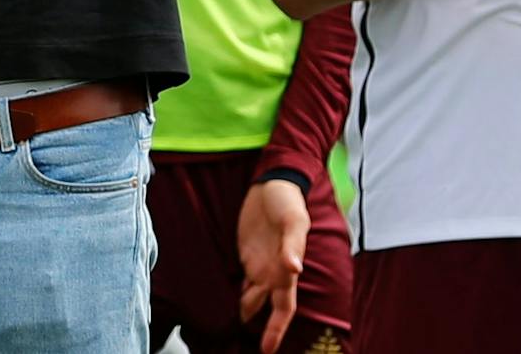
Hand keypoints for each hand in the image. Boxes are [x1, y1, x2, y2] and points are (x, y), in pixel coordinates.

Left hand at [236, 178, 308, 353]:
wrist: (272, 183)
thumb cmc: (288, 201)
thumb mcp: (294, 220)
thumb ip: (292, 244)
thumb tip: (294, 268)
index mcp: (287, 269)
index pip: (284, 307)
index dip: (276, 328)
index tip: (267, 349)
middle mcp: (273, 272)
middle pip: (266, 308)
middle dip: (259, 328)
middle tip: (247, 347)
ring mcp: (259, 264)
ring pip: (251, 297)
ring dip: (244, 312)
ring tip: (229, 330)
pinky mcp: (246, 254)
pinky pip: (242, 280)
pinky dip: (236, 293)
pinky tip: (226, 303)